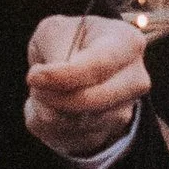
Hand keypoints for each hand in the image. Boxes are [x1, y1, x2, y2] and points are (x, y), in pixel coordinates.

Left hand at [25, 13, 149, 158]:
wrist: (78, 64)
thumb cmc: (68, 40)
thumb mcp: (55, 30)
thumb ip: (53, 49)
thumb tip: (46, 81)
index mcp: (127, 43)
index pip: (97, 66)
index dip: (62, 76)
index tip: (33, 76)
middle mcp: (135, 79)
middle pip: (90, 101)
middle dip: (52, 95)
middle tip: (34, 82)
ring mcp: (125, 109)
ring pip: (77, 123)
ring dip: (48, 110)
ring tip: (45, 91)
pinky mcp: (110, 132)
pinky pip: (71, 138)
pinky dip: (51, 126)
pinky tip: (51, 107)